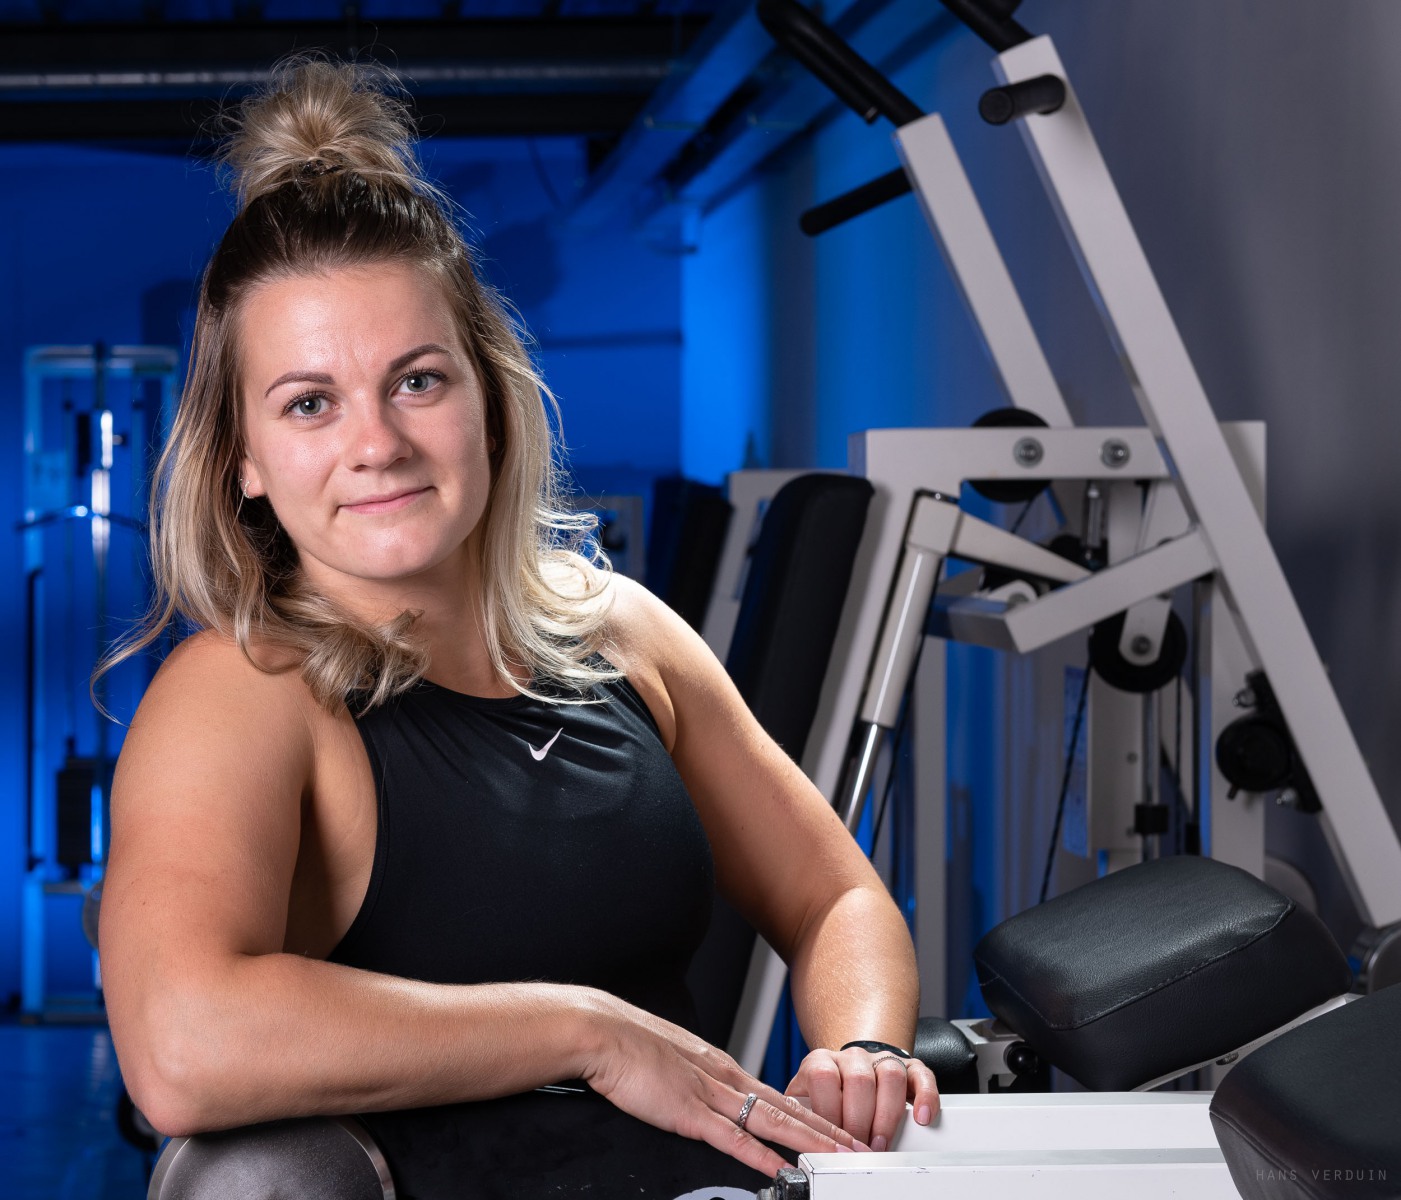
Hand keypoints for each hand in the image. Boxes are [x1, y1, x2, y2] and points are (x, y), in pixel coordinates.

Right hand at [579, 993, 866, 1176]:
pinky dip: (762, 1154)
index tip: (834, 1127)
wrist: (602, 1031)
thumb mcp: (672, 1059)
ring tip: (840, 1155)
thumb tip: (703, 1093)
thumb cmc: (627, 1045)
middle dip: (826, 1128)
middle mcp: (724, 1077)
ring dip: (810, 1140)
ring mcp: (709, 1093)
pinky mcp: (689, 1111)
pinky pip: (733, 1137)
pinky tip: (783, 1167)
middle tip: (858, 1143)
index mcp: (719, 1065)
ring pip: (773, 1120)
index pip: (776, 1093)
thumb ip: (693, 1078)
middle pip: (786, 1106)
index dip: (810, 1112)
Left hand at [786, 1045, 939, 1150]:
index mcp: (821, 1062)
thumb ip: (803, 1115)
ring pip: (890, 1075)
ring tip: (880, 1143)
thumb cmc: (822, 1097)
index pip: (824, 1078)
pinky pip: (921, 1075)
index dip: (830, 1112)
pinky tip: (921, 1116)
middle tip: (859, 1149)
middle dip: (860, 1122)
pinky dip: (925, 1096)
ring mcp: (880, 1059)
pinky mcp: (908, 1067)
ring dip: (887, 1116)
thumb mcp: (804, 1102)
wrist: (845, 1071)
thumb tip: (798, 1144)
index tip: (833, 1141)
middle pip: (859, 1080)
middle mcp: (852, 1057)